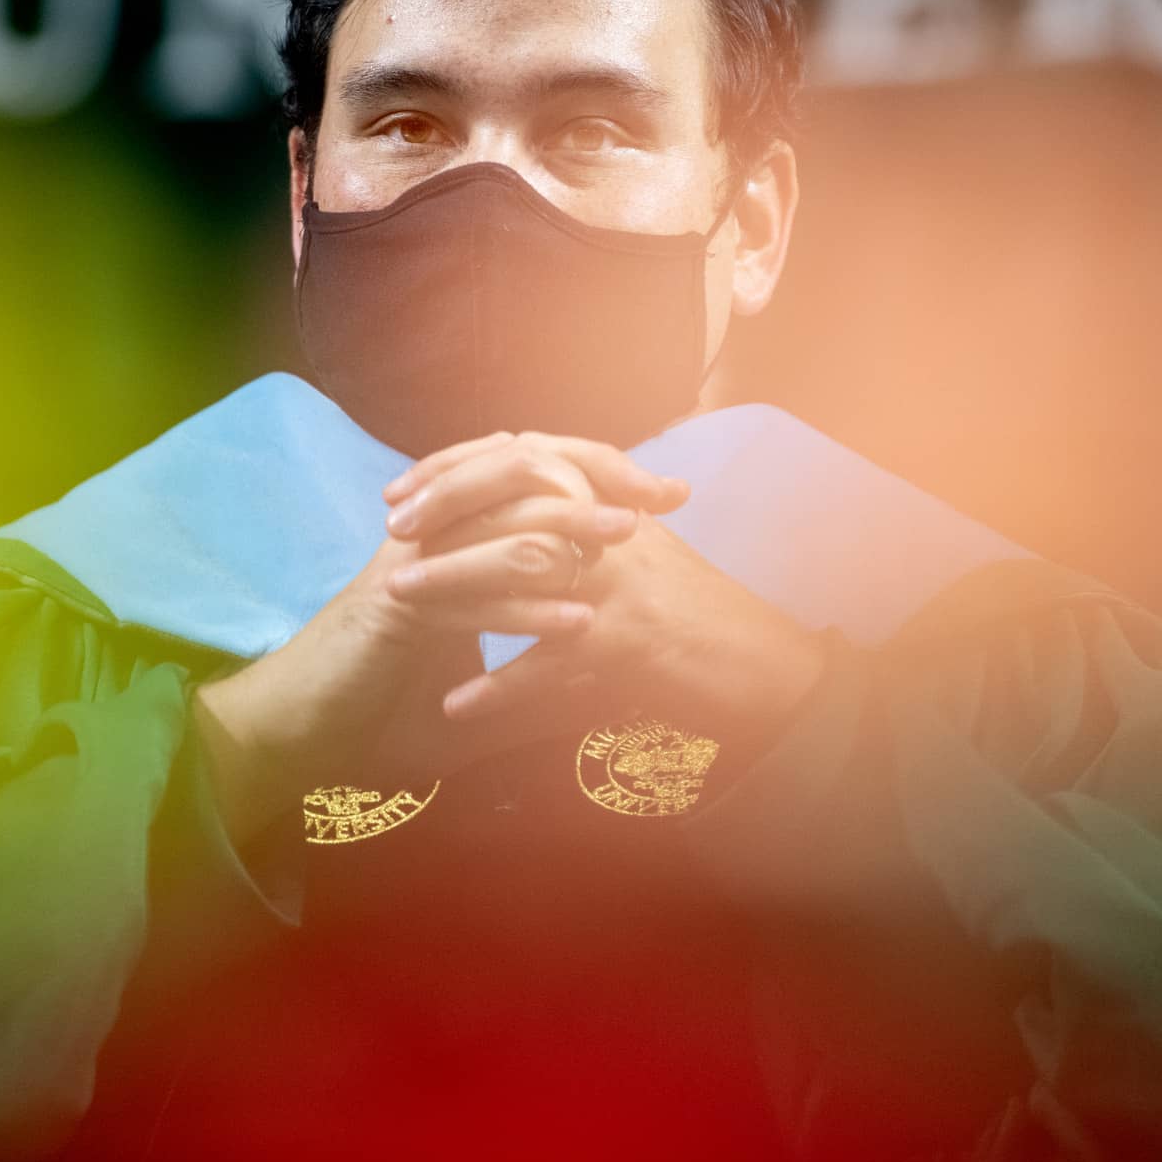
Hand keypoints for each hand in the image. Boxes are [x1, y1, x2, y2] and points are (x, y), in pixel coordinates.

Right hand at [192, 431, 685, 844]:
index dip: (600, 479)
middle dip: (598, 481)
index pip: (534, 486)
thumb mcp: (476, 708)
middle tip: (661, 496)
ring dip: (568, 529)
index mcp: (455, 544)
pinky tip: (575, 624)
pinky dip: (526, 608)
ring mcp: (414, 566)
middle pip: (522, 479)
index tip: (666, 497)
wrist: (295, 738)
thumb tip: (606, 690)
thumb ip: (534, 692)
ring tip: (628, 538)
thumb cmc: (375, 718)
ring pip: (499, 526)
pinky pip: (470, 596)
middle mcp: (435, 539)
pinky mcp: (395, 606)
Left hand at [392, 506, 827, 749]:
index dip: (459, 468)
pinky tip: (457, 702)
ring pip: (524, 565)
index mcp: (615, 505)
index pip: (526, 458)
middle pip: (519, 495)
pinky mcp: (630, 641)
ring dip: (454, 583)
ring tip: (397, 601)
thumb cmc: (700, 620)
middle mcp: (616, 530)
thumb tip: (513, 520)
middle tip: (391, 533)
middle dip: (447, 509)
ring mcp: (623, 582)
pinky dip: (501, 683)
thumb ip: (584, 531)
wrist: (769, 671)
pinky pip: (551, 660)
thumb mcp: (640, 557)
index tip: (404, 490)